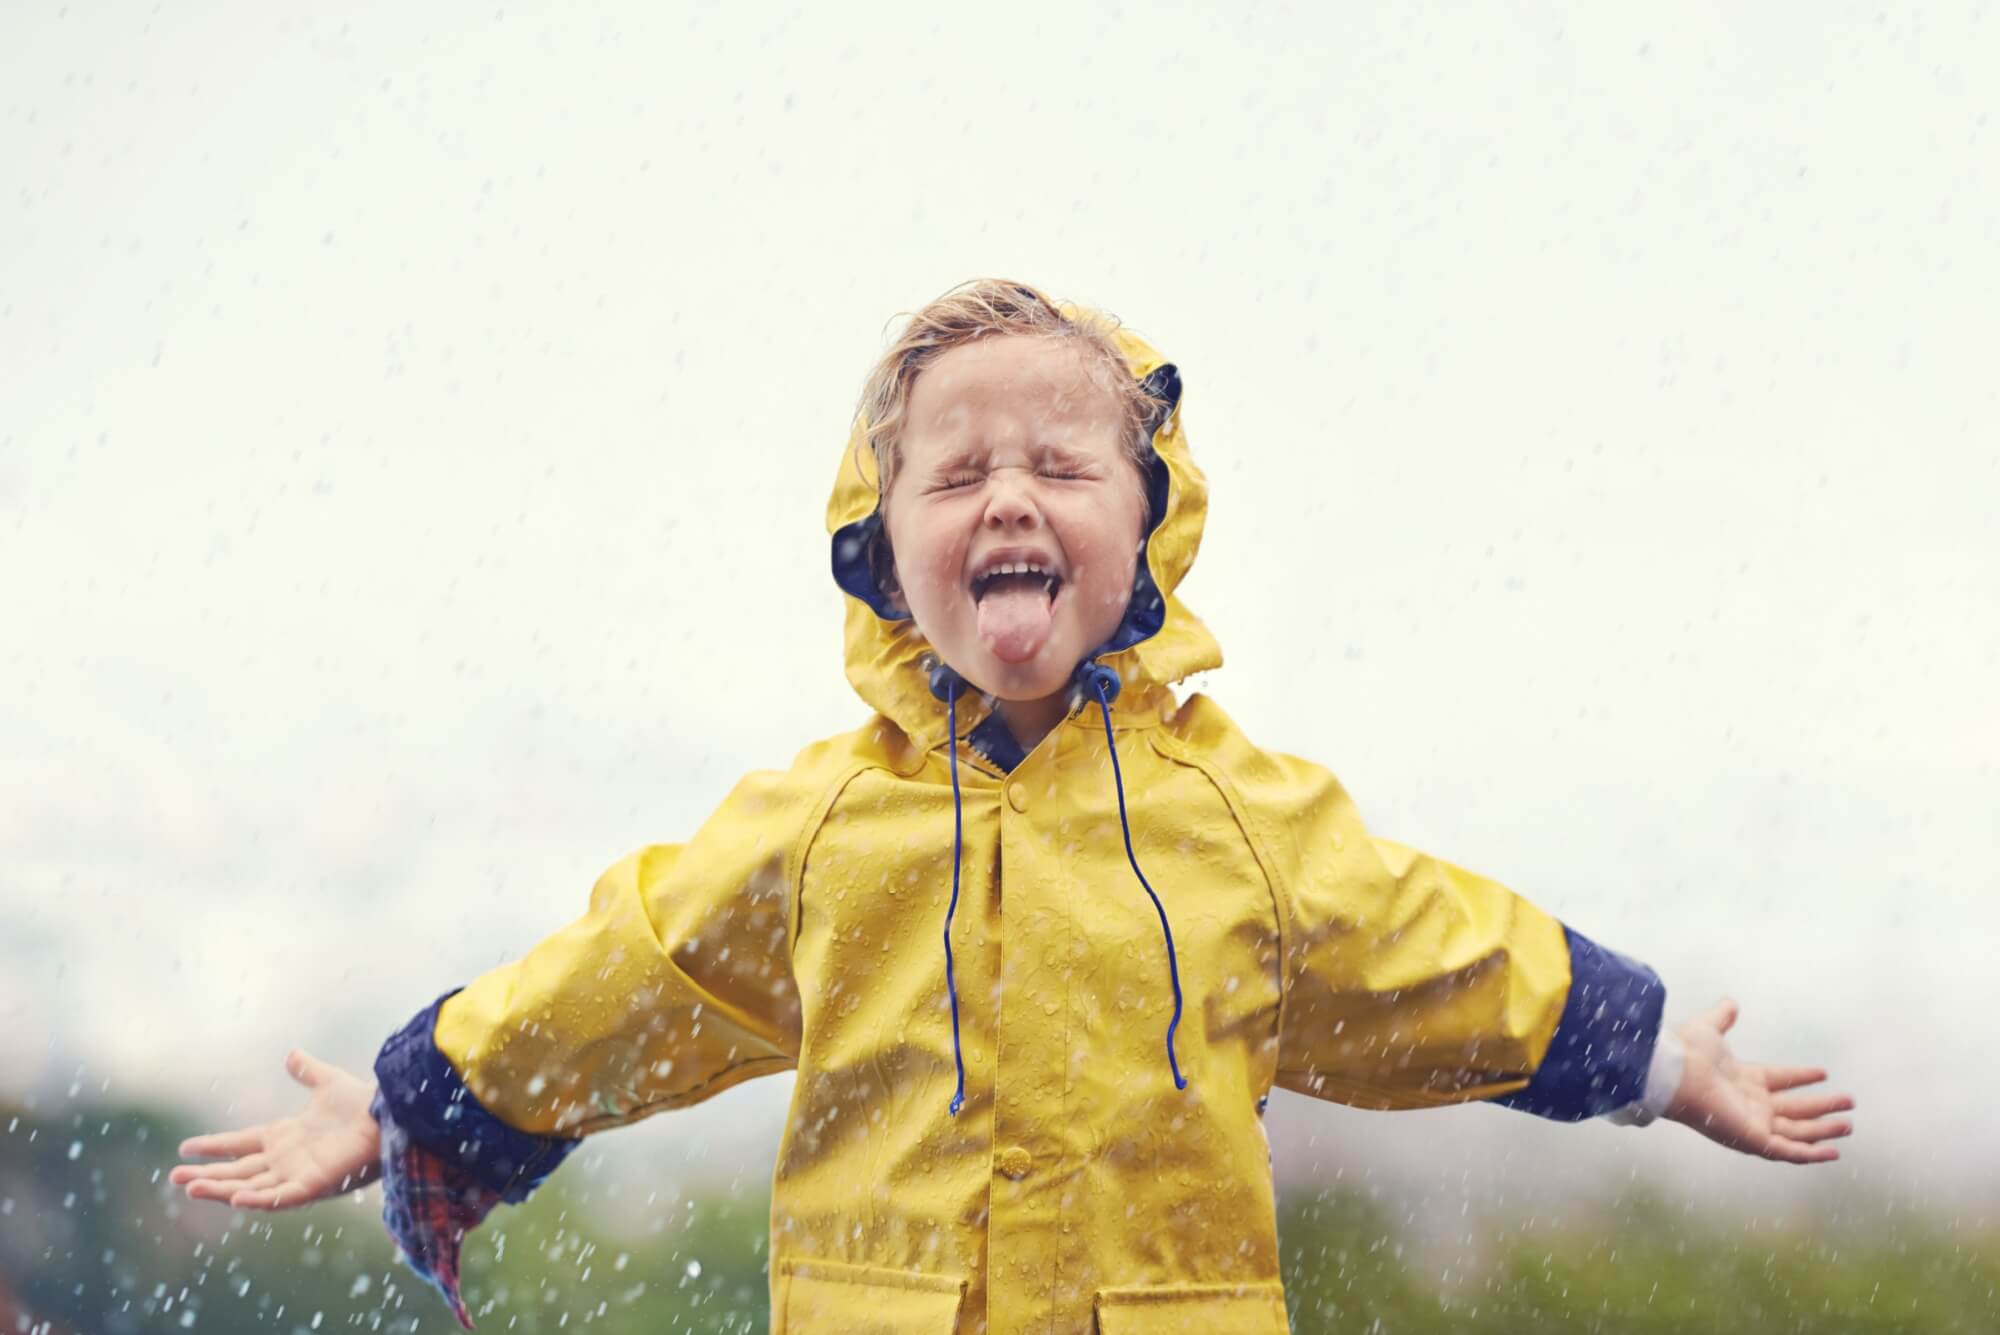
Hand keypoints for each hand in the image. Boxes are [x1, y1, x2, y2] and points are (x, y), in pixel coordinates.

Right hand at [170, 1049, 381, 1208]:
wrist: (391, 1114)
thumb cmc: (363, 1104)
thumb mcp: (327, 1082)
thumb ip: (307, 1071)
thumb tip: (292, 1054)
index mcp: (285, 1137)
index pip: (241, 1144)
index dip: (214, 1146)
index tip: (185, 1147)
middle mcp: (287, 1159)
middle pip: (238, 1171)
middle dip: (207, 1175)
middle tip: (174, 1178)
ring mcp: (299, 1174)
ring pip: (251, 1187)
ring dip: (221, 1190)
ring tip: (191, 1187)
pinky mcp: (315, 1184)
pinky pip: (282, 1197)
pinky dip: (260, 1199)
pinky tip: (237, 1198)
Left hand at [1664, 998, 1853, 1163]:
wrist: (1675, 1072)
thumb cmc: (1687, 1052)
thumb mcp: (1710, 1028)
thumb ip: (1722, 1016)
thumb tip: (1730, 1002)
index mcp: (1743, 1079)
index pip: (1780, 1079)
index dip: (1801, 1077)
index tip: (1824, 1073)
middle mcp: (1750, 1104)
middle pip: (1794, 1108)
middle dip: (1822, 1107)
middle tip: (1849, 1102)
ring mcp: (1753, 1124)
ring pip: (1797, 1131)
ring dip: (1824, 1129)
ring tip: (1848, 1124)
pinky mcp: (1754, 1140)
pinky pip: (1790, 1152)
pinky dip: (1812, 1154)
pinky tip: (1833, 1152)